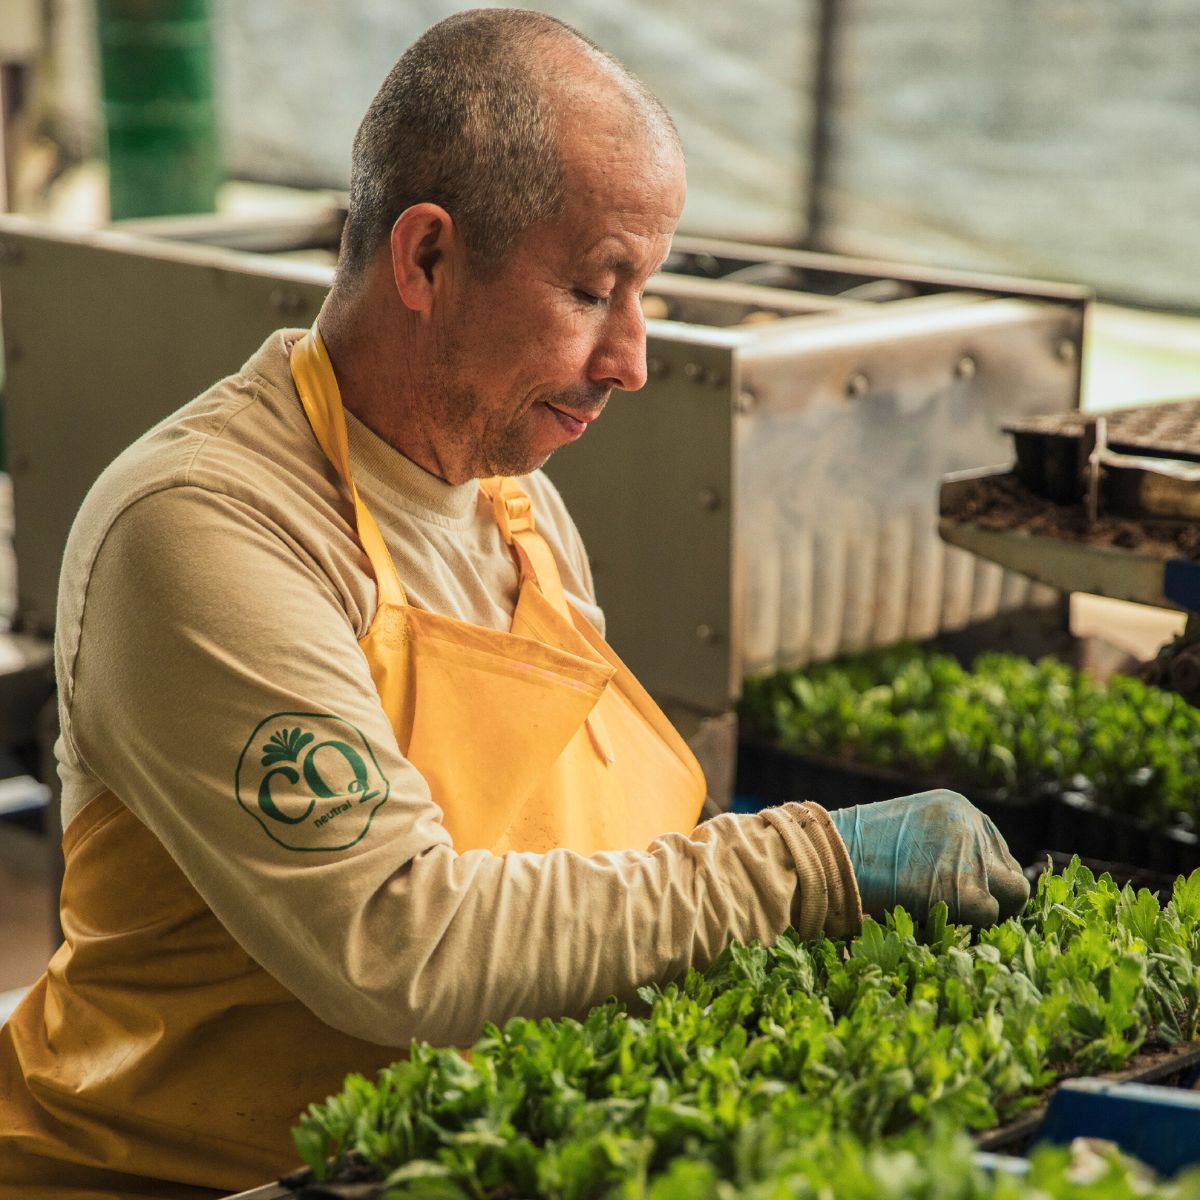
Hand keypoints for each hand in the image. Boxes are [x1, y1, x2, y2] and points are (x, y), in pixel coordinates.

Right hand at [827, 789, 1028, 926]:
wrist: (836, 857)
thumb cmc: (858, 850)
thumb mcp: (906, 831)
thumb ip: (940, 845)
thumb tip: (963, 876)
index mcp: (958, 808)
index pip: (995, 848)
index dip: (985, 877)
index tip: (970, 895)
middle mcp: (973, 826)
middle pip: (1010, 871)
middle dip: (998, 896)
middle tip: (973, 915)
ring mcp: (974, 857)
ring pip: (1011, 895)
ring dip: (989, 913)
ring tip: (957, 922)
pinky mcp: (970, 891)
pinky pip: (992, 917)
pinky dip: (972, 926)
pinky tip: (945, 925)